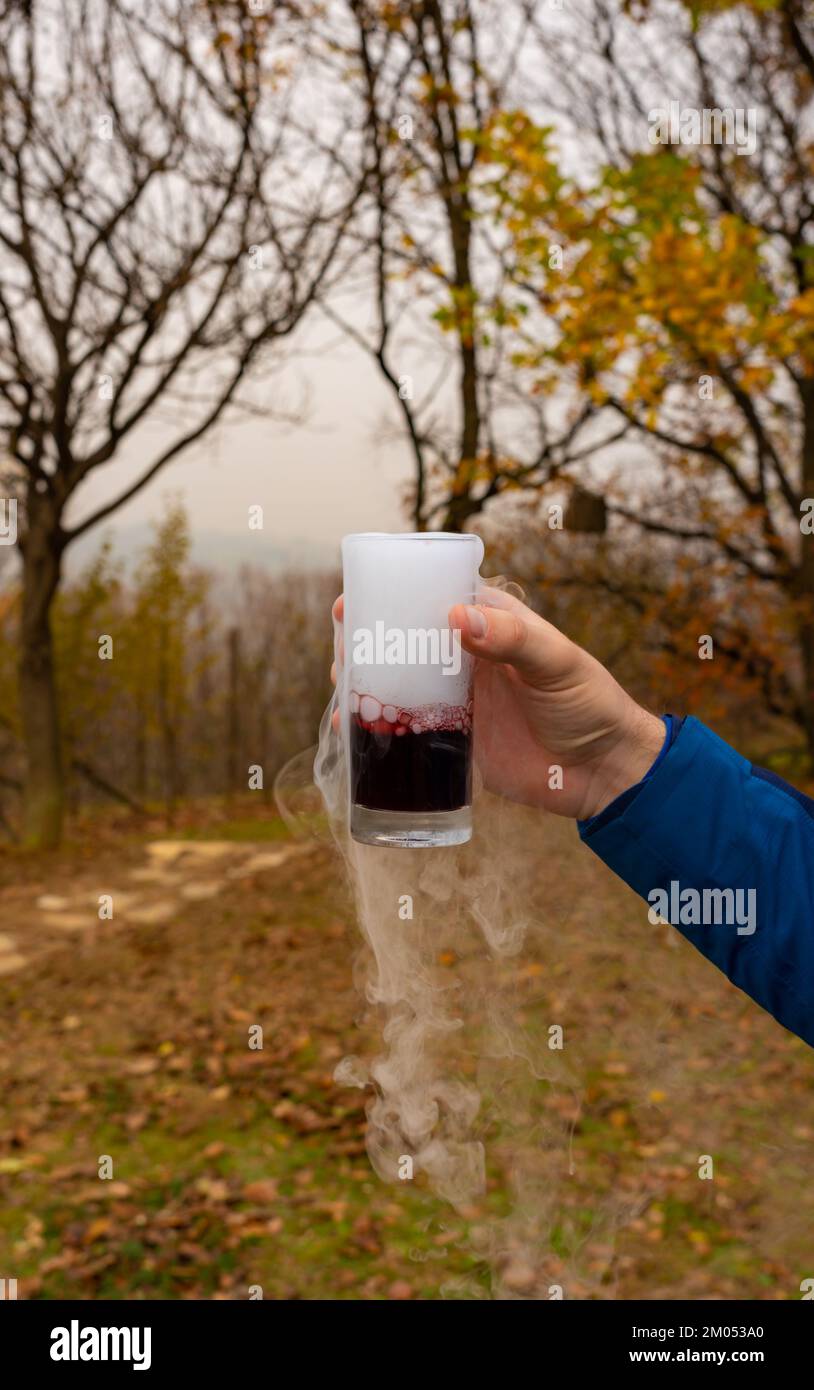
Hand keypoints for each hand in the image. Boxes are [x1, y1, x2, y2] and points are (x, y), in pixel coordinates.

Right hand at [330, 590, 664, 820]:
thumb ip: (513, 638)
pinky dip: (379, 730)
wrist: (604, 774)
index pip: (436, 598)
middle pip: (407, 641)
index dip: (395, 594)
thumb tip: (458, 616)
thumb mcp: (556, 663)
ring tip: (342, 684)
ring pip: (401, 684)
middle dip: (370, 640)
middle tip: (343, 646)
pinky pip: (409, 731)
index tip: (359, 597)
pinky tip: (351, 732)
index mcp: (493, 626)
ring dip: (368, 682)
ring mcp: (459, 701)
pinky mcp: (455, 741)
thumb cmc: (590, 706)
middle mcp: (469, 659)